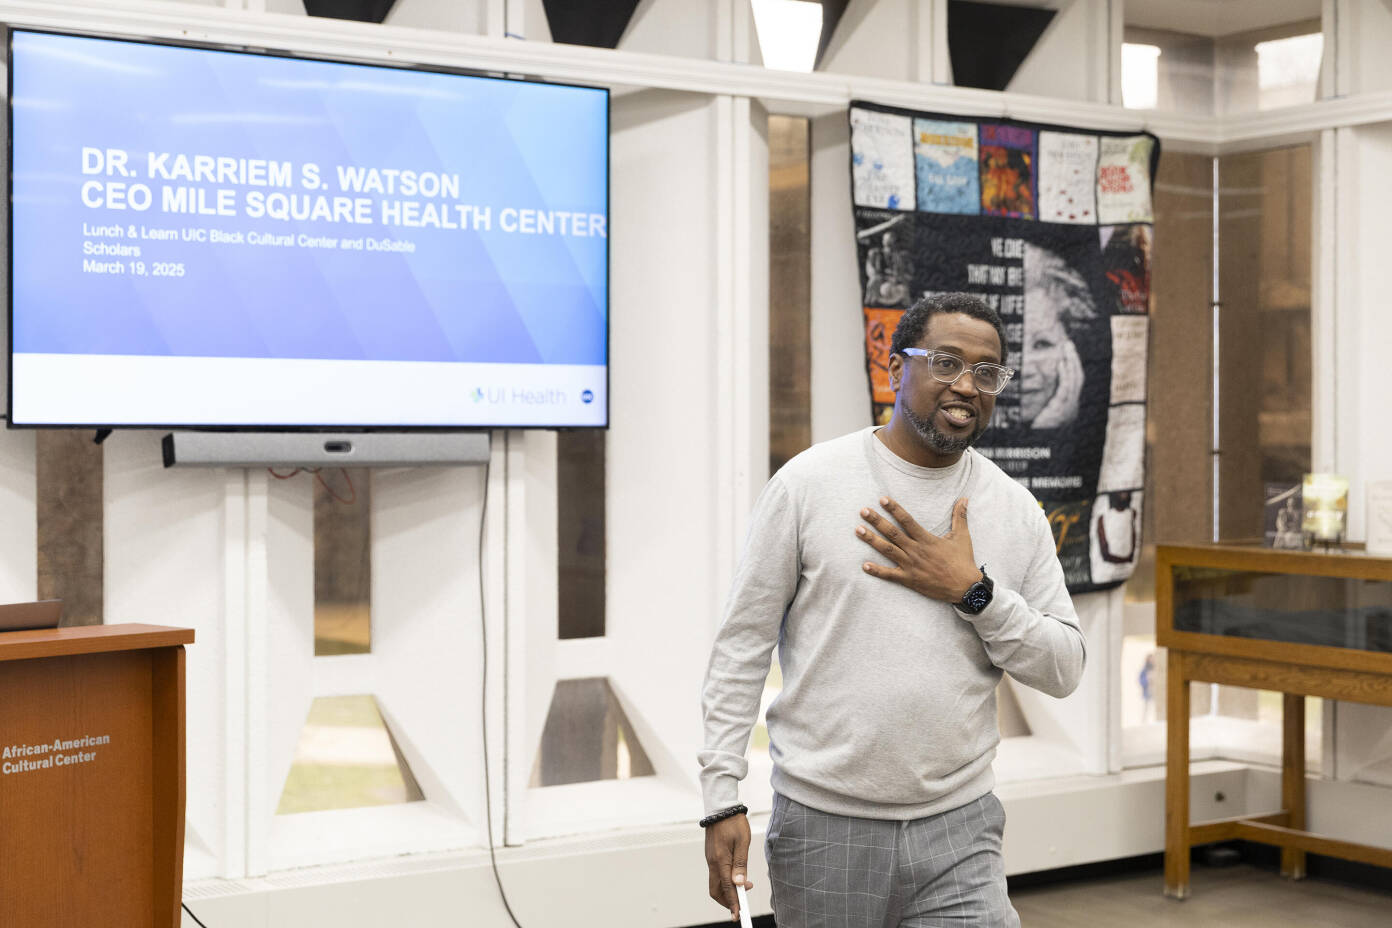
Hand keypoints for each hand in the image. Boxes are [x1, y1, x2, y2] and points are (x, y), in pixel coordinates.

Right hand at [704, 814, 752, 922]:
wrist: (721, 807)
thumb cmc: (734, 822)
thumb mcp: (743, 842)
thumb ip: (741, 863)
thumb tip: (739, 883)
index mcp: (720, 860)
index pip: (726, 888)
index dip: (733, 903)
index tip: (738, 915)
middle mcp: (713, 862)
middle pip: (716, 890)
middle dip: (727, 901)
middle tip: (741, 904)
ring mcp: (710, 859)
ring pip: (715, 883)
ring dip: (727, 890)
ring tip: (744, 887)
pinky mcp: (711, 855)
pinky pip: (716, 874)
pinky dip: (725, 881)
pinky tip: (736, 876)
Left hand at [857, 497, 980, 601]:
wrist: (965, 587)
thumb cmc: (963, 561)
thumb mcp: (962, 537)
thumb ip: (960, 516)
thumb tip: (965, 498)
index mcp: (926, 539)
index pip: (907, 520)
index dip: (894, 509)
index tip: (882, 499)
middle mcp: (916, 551)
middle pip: (892, 533)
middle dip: (877, 521)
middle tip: (863, 511)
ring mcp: (911, 566)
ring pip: (887, 550)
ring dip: (872, 540)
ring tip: (858, 530)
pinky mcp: (909, 579)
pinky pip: (890, 575)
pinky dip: (877, 571)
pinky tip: (864, 565)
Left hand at [1033, 337, 1083, 428]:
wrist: (1032, 446)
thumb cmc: (1032, 432)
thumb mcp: (1038, 413)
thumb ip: (1041, 401)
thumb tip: (1030, 386)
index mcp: (1067, 407)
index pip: (1073, 382)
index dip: (1072, 366)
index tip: (1067, 353)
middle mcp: (1071, 406)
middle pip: (1077, 378)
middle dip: (1074, 360)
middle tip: (1068, 344)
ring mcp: (1068, 408)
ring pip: (1074, 380)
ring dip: (1071, 362)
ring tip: (1066, 348)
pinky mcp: (1061, 410)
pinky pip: (1066, 388)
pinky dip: (1065, 375)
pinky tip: (1061, 364)